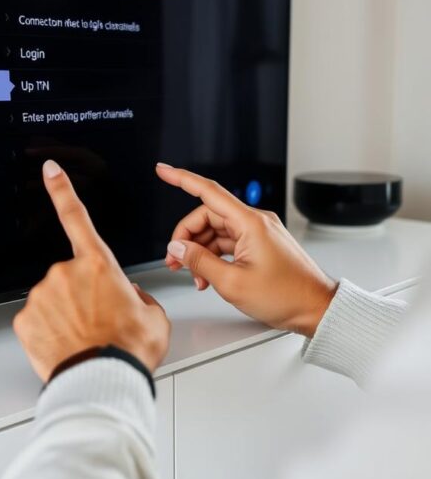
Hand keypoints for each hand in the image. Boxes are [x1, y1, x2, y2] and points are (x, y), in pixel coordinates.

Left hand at [14, 160, 169, 380]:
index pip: (77, 217)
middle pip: (72, 278)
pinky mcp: (25, 320)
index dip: (61, 189)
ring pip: (54, 300)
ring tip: (87, 339)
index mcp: (99, 264)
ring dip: (67, 315)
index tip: (49, 169)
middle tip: (101, 323)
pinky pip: (38, 321)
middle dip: (83, 295)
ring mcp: (42, 296)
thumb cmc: (128, 350)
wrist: (102, 381)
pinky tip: (67, 346)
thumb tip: (129, 297)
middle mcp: (65, 273)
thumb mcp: (154, 318)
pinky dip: (50, 332)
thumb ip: (140, 299)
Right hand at [156, 163, 336, 335]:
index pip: (208, 192)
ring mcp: (259, 233)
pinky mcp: (262, 244)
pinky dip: (215, 256)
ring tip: (193, 276)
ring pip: (217, 231)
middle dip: (187, 237)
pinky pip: (230, 242)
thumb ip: (199, 261)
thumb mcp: (233, 283)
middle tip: (174, 261)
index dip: (181, 179)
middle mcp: (255, 222)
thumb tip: (178, 247)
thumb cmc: (286, 296)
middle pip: (208, 216)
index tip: (163, 170)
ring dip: (200, 251)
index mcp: (250, 223)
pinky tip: (208, 276)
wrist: (316, 308)